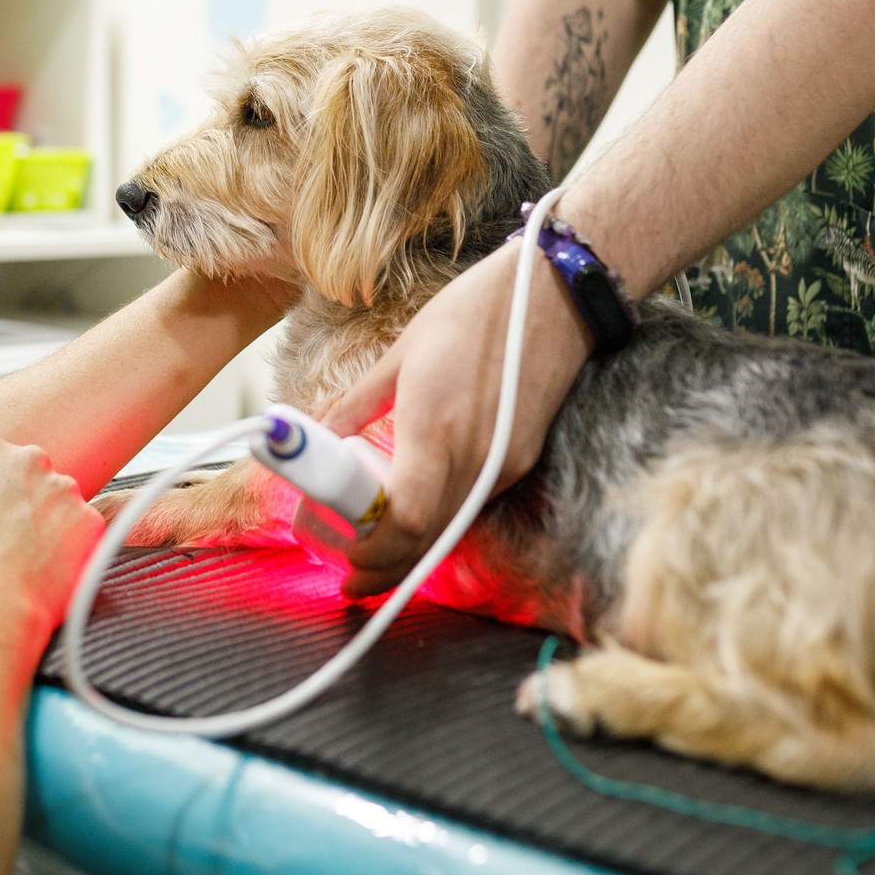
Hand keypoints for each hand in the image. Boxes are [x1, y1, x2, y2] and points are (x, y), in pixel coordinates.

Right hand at [0, 437, 103, 625]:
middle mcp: (29, 461)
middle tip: (9, 540)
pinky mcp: (89, 520)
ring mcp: (63, 489)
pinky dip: (71, 550)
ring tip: (25, 561)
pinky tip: (44, 571)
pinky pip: (83, 532)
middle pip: (33, 476)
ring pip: (61, 503)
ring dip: (51, 525)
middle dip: (26, 502)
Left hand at [323, 241, 592, 596]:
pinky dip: (438, 524)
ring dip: (410, 553)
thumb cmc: (476, 312)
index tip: (341, 559)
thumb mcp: (402, 353)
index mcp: (436, 427)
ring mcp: (503, 464)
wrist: (556, 297)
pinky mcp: (520, 460)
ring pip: (451, 531)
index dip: (371, 551)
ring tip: (371, 554)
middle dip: (384, 568)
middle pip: (427, 542)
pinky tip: (414, 517)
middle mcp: (475, 456)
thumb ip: (357, 403)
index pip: (406, 519)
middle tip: (349, 578)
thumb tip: (319, 435)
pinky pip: (471, 507)